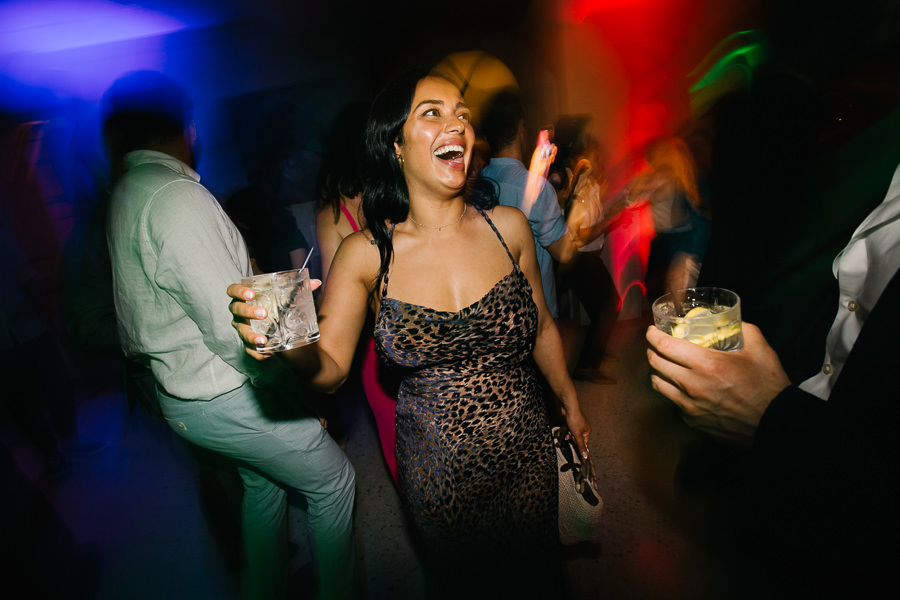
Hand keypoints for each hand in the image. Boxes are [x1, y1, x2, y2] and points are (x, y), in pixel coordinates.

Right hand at [227, 280, 321, 359]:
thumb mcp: (286, 296)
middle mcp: (240, 313)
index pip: (233, 290)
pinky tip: (267, 353)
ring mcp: (242, 328)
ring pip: (242, 332)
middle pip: (237, 310)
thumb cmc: (277, 305)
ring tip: (263, 340)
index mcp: (245, 297)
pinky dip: (257, 353)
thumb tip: (316, 282)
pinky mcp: (248, 344)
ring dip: (251, 336)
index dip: (239, 291)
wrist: (276, 325)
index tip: (251, 294)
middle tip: (264, 314)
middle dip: (248, 312)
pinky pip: (249, 350)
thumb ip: (299, 289)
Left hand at [561, 404, 590, 459]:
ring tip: (567, 433)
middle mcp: (584, 427)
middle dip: (573, 438)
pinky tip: (565, 429)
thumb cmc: (575, 420)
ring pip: (573, 433)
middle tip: (569, 436)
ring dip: (569, 434)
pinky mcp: (572, 421)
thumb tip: (585, 456)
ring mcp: (578, 424)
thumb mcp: (577, 435)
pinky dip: (567, 430)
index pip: (584, 442)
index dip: (578, 444)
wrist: (569, 409)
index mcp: (587, 431)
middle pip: (578, 438)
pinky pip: (570, 429)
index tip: (573, 446)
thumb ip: (581, 446)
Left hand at [645, 322, 790, 445]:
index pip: (664, 345)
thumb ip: (744, 329)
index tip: (652, 330)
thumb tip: (732, 321)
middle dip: (652, 350)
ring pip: (658, 384)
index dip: (653, 335)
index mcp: (706, 364)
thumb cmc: (768, 387)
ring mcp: (690, 405)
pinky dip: (672, 391)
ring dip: (658, 371)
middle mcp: (692, 385)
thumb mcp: (760, 349)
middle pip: (655, 363)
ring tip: (665, 365)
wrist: (776, 423)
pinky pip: (672, 402)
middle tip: (657, 345)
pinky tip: (681, 387)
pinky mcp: (692, 420)